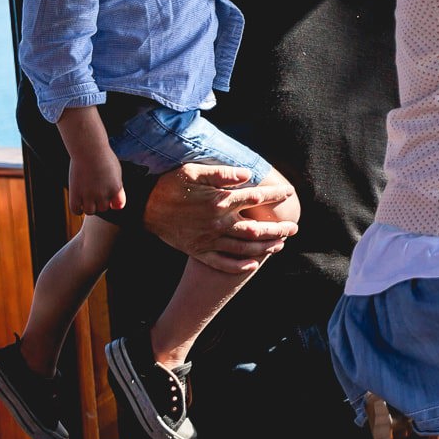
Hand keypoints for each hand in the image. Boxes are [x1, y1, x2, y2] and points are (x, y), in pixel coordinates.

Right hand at [67, 148, 125, 215]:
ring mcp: (89, 194)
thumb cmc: (102, 157)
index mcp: (116, 188)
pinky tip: (78, 200)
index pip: (118, 205)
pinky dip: (77, 208)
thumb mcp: (116, 171)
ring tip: (86, 196)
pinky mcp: (75, 193)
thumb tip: (114, 202)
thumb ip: (116, 186)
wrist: (88, 149)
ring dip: (89, 206)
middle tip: (95, 192)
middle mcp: (104, 194)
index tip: (110, 197)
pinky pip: (76, 210)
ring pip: (90, 211)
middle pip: (103, 208)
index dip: (113, 203)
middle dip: (100, 202)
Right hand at [144, 163, 297, 274]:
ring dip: (265, 247)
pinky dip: (239, 266)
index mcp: (219, 202)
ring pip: (243, 248)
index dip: (275, 196)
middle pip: (256, 229)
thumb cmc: (170, 185)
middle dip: (278, 229)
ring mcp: (208, 240)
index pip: (255, 199)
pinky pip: (222, 263)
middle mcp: (217, 223)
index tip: (289, 193)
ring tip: (280, 244)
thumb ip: (222, 173)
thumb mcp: (194, 171)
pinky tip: (253, 265)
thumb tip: (248, 174)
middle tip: (294, 229)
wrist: (143, 207)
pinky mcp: (198, 251)